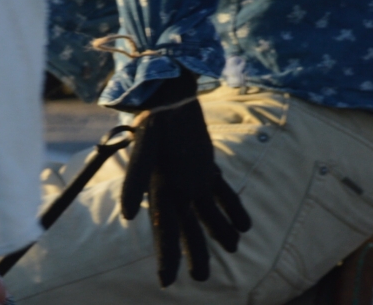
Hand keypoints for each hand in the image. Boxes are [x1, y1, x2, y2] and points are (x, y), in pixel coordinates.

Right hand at [119, 69, 251, 285]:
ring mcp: (192, 175)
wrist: (167, 89)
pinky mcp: (205, 162)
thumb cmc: (153, 115)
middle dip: (194, 252)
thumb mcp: (144, 145)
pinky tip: (245, 224)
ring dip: (220, 230)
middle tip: (202, 278)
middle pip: (187, 227)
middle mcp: (176, 186)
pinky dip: (232, 207)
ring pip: (208, 211)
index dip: (166, 257)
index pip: (164, 230)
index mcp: (160, 187)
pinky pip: (220, 190)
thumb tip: (127, 214)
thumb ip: (134, 178)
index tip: (169, 282)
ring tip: (234, 248)